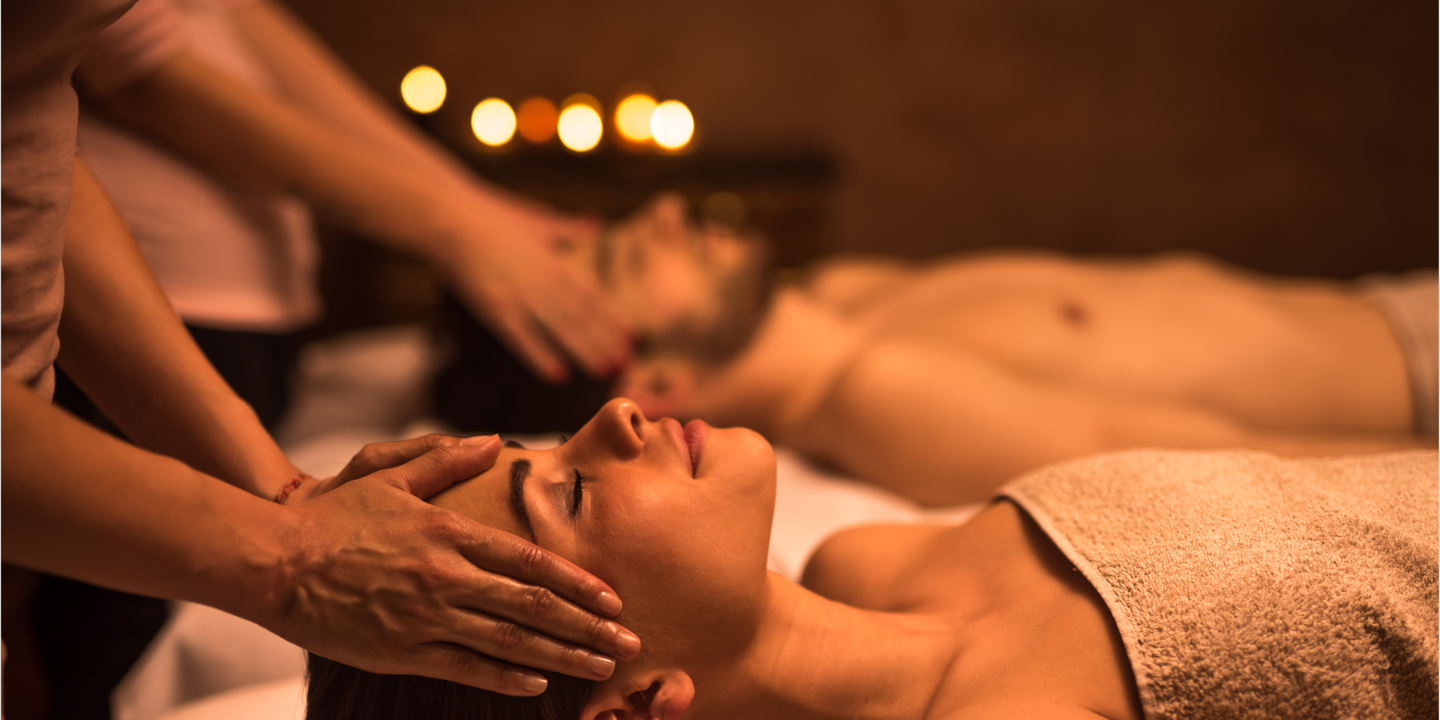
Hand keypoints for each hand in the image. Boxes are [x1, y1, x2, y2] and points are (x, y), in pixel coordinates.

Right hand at [266, 436, 641, 693]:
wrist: (274, 560)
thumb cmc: (333, 515)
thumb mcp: (390, 474)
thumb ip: (445, 459)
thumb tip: (492, 440)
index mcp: (450, 533)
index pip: (530, 561)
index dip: (576, 582)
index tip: (612, 598)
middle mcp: (446, 576)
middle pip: (532, 606)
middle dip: (587, 627)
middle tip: (628, 642)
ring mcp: (425, 617)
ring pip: (508, 642)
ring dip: (561, 657)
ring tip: (600, 669)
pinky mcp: (401, 651)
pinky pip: (464, 668)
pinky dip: (504, 678)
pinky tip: (537, 685)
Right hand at [444, 197, 632, 382]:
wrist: (448, 217)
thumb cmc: (491, 215)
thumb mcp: (535, 219)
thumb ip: (566, 228)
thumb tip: (594, 223)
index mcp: (553, 259)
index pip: (590, 293)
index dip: (612, 316)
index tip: (633, 335)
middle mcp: (541, 279)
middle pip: (581, 314)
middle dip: (605, 340)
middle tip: (627, 363)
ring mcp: (519, 295)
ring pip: (560, 327)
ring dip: (584, 351)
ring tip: (604, 371)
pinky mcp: (493, 308)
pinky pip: (521, 338)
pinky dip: (540, 356)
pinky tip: (559, 375)